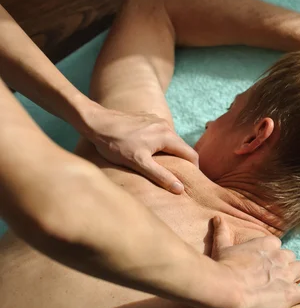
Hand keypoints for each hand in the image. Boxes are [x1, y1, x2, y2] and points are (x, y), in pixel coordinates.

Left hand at [84, 105, 198, 193]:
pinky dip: (159, 144)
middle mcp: (165, 126)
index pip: (191, 154)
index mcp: (167, 136)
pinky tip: (147, 151)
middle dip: (181, 161)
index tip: (190, 181)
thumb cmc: (116, 144)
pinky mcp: (147, 119)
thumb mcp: (139, 163)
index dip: (193, 169)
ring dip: (169, 152)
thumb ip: (161, 175)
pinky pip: (160, 133)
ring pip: (170, 140)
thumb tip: (180, 188)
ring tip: (160, 165)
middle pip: (181, 147)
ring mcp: (156, 120)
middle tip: (175, 176)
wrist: (97, 122)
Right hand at [210, 217, 299, 307]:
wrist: (227, 288)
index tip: (263, 264)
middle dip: (285, 266)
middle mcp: (280, 257)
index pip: (277, 245)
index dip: (271, 255)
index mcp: (267, 244)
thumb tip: (217, 219)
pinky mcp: (292, 293)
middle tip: (273, 278)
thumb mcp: (222, 248)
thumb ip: (222, 233)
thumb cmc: (223, 267)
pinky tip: (298, 299)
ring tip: (285, 288)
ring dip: (296, 277)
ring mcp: (288, 274)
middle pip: (291, 257)